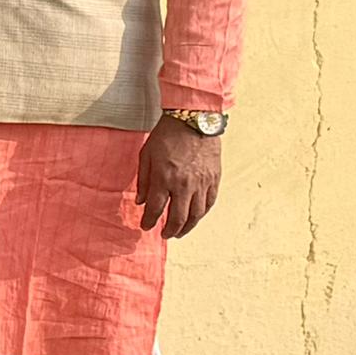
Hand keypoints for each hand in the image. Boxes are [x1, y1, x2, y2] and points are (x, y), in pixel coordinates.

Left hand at [136, 118, 223, 238]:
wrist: (193, 119)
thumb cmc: (166, 135)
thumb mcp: (146, 155)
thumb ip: (144, 181)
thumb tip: (141, 202)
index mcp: (164, 178)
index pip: (156, 209)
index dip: (149, 221)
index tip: (145, 226)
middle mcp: (184, 184)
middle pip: (178, 217)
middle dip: (170, 230)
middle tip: (164, 235)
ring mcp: (202, 183)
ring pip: (196, 214)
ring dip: (187, 227)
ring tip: (180, 232)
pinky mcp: (214, 178)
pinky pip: (210, 203)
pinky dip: (202, 214)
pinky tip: (196, 218)